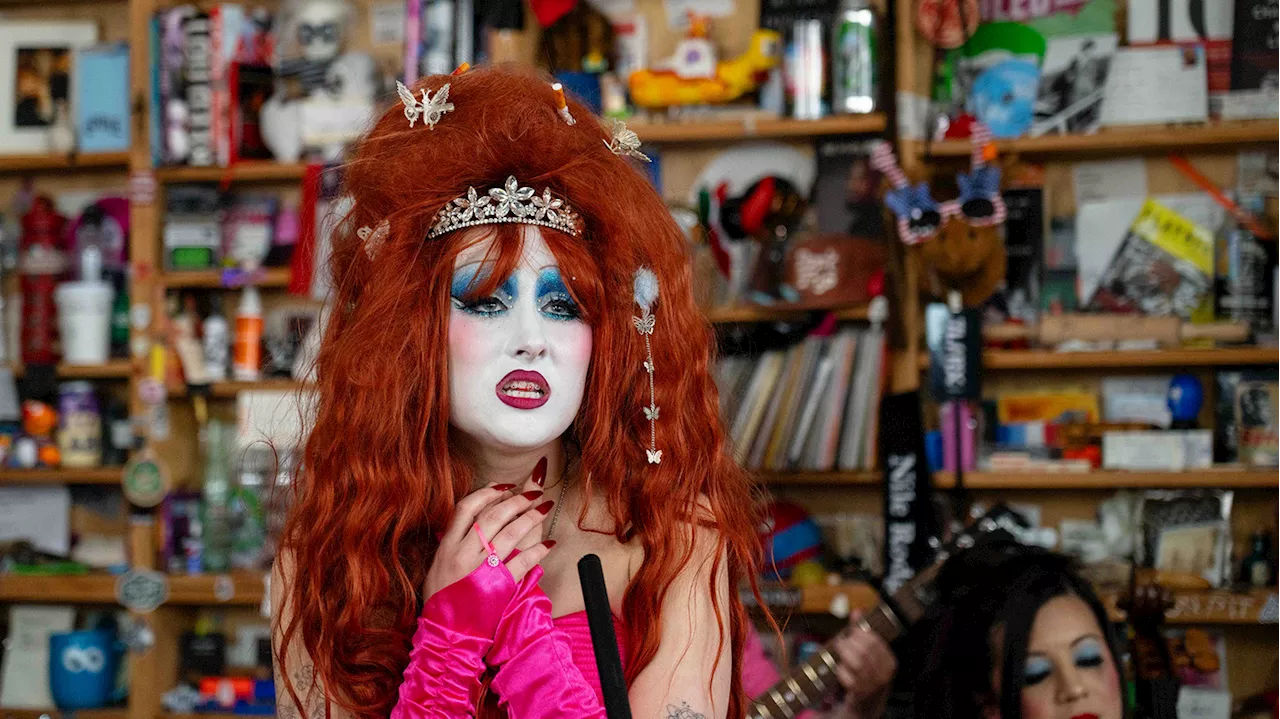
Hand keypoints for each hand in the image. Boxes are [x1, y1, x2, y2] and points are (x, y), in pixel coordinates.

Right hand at [423, 465, 554, 599]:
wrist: (445, 632)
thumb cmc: (442, 597)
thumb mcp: (440, 563)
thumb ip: (454, 537)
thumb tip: (473, 510)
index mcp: (447, 546)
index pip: (466, 507)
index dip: (487, 492)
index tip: (504, 486)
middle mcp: (462, 554)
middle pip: (492, 516)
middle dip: (516, 501)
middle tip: (533, 493)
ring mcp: (480, 570)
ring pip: (510, 534)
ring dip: (531, 518)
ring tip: (545, 508)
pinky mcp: (498, 586)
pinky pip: (523, 562)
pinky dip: (538, 550)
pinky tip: (549, 544)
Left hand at [830, 612, 895, 718]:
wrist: (867, 705)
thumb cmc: (867, 675)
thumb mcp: (870, 654)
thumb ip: (862, 633)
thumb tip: (857, 611)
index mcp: (890, 661)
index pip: (875, 640)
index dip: (860, 633)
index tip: (851, 632)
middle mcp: (885, 673)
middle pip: (865, 650)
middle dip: (850, 642)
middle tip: (841, 641)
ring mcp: (873, 685)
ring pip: (857, 663)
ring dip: (844, 653)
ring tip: (839, 651)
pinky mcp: (860, 693)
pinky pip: (848, 677)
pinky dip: (841, 670)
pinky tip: (840, 668)